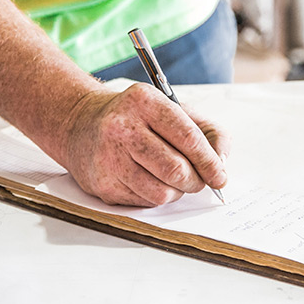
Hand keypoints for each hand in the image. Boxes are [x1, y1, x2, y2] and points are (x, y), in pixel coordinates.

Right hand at [61, 83, 229, 206]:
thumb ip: (208, 131)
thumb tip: (222, 163)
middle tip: (199, 181)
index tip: (220, 176)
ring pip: (161, 192)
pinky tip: (148, 180)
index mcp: (145, 101)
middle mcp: (122, 127)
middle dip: (196, 181)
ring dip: (177, 192)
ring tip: (173, 179)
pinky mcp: (102, 183)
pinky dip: (155, 196)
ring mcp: (108, 157)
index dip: (210, 162)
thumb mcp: (173, 109)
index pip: (188, 138)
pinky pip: (143, 202)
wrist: (81, 123)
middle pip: (176, 170)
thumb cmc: (136, 118)